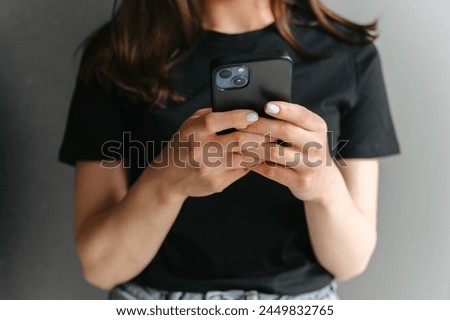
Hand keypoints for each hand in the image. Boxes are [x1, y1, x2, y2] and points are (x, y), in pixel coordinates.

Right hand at [153, 108, 268, 197]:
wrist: (168, 178)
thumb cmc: (184, 144)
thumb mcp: (191, 125)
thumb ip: (213, 114)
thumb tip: (244, 108)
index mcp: (194, 131)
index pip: (220, 119)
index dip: (240, 116)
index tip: (255, 115)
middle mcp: (200, 150)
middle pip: (239, 140)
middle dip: (260, 135)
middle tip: (273, 131)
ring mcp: (209, 169)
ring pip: (245, 158)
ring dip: (262, 150)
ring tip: (271, 144)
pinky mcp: (217, 183)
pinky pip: (242, 171)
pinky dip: (253, 163)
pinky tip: (259, 157)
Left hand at [239, 101, 332, 201]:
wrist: (321, 181)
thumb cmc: (306, 150)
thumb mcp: (307, 132)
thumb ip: (290, 121)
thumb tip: (261, 108)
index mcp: (317, 127)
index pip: (301, 114)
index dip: (283, 109)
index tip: (266, 106)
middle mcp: (316, 145)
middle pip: (285, 131)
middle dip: (260, 126)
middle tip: (241, 124)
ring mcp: (309, 165)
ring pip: (275, 152)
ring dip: (254, 147)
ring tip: (239, 143)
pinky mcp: (300, 181)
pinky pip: (272, 171)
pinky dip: (256, 164)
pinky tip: (247, 160)